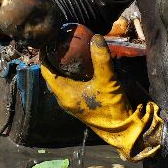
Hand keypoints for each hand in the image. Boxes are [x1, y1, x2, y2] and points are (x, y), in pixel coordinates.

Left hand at [40, 34, 162, 160]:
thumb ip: (101, 59)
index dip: (46, 55)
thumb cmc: (111, 108)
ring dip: (64, 66)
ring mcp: (72, 102)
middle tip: (61, 42)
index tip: (50, 41)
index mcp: (64, 94)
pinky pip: (70, 84)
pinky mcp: (80, 103)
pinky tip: (82, 65)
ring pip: (62, 80)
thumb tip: (96, 37)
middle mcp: (64, 99)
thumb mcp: (107, 81)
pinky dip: (72, 73)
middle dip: (55, 59)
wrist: (122, 130)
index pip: (46, 71)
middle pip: (53, 75)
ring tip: (70, 50)